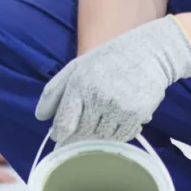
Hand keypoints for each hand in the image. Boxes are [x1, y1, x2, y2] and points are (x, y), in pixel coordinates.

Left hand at [37, 15, 190, 143]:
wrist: (151, 53)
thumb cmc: (109, 60)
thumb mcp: (77, 67)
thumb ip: (55, 91)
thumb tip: (40, 117)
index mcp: (78, 83)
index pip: (64, 123)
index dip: (60, 135)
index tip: (60, 138)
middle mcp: (97, 96)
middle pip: (82, 133)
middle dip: (80, 135)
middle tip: (84, 131)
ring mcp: (118, 106)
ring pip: (102, 137)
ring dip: (101, 133)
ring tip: (107, 116)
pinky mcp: (137, 113)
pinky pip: (122, 136)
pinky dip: (120, 132)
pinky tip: (121, 118)